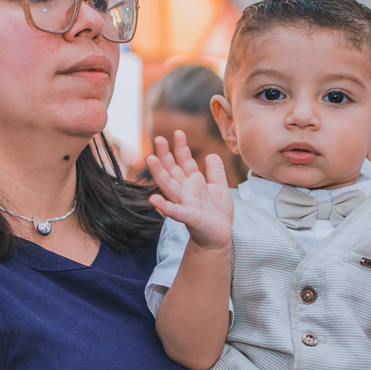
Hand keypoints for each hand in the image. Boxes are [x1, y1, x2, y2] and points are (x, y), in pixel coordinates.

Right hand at [146, 131, 233, 250]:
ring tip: (150, 159)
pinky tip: (154, 199)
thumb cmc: (217, 214)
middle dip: (165, 155)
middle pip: (172, 170)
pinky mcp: (189, 217)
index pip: (184, 161)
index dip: (181, 147)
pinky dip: (165, 206)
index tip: (178, 132)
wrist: (220, 236)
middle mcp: (185, 191)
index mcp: (192, 182)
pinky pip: (175, 211)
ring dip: (159, 173)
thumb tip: (211, 155)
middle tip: (158, 139)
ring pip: (169, 186)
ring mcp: (184, 203)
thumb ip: (215, 172)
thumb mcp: (220, 188)